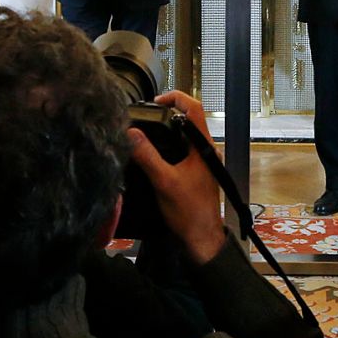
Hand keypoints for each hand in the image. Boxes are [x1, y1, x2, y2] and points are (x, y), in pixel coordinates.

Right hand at [128, 90, 226, 263]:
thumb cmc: (189, 212)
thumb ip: (147, 156)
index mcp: (203, 147)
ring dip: (167, 130)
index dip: (175, 98)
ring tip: (146, 132)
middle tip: (146, 115)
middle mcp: (205, 150)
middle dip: (167, 113)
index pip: (194, 108)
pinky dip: (168, 146)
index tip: (156, 100)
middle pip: (188, 119)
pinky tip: (153, 155)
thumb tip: (131, 133)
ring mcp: (202, 162)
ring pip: (184, 136)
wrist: (201, 238)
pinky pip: (182, 150)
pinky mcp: (196, 173)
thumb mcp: (164, 181)